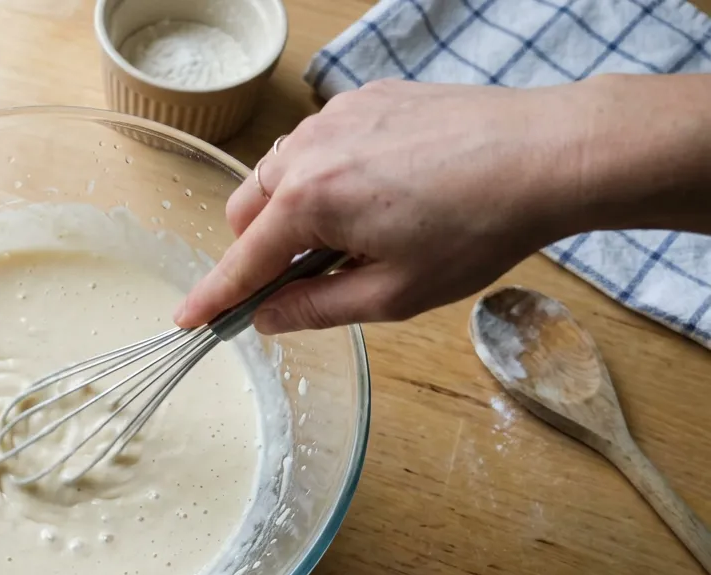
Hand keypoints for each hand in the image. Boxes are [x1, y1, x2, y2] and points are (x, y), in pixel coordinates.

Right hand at [176, 80, 586, 333]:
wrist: (544, 155)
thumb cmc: (477, 228)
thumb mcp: (392, 293)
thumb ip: (316, 307)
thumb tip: (267, 317)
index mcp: (308, 202)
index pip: (240, 262)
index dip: (212, 298)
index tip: (186, 319)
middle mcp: (307, 151)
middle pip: (246, 210)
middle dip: (260, 249)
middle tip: (309, 277)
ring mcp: (334, 118)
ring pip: (278, 173)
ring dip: (292, 210)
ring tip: (356, 234)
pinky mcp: (364, 99)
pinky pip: (318, 144)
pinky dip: (326, 174)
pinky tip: (382, 192)